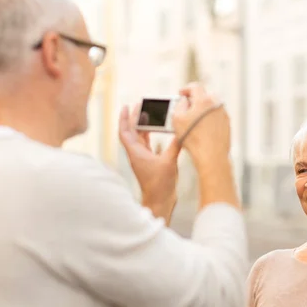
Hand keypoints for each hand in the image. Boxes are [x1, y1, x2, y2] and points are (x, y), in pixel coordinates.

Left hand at [119, 104, 180, 223]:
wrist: (159, 201)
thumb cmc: (160, 184)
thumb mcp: (169, 162)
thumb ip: (175, 145)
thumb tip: (182, 131)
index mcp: (136, 152)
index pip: (125, 131)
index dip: (124, 118)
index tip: (126, 106)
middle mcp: (136, 154)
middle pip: (131, 131)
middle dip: (134, 117)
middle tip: (140, 105)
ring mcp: (142, 158)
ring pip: (139, 137)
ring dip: (142, 125)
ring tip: (148, 113)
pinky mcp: (149, 162)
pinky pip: (147, 144)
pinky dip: (150, 135)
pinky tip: (157, 130)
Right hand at [172, 83, 230, 164]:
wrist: (212, 156)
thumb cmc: (193, 138)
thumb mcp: (177, 119)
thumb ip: (178, 105)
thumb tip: (184, 101)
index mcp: (204, 100)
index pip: (195, 87)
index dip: (186, 89)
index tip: (181, 93)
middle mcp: (217, 104)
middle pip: (205, 96)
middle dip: (195, 100)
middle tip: (187, 107)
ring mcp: (224, 115)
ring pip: (211, 107)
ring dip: (203, 110)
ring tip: (194, 121)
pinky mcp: (227, 125)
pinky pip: (216, 117)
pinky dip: (209, 119)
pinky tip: (202, 129)